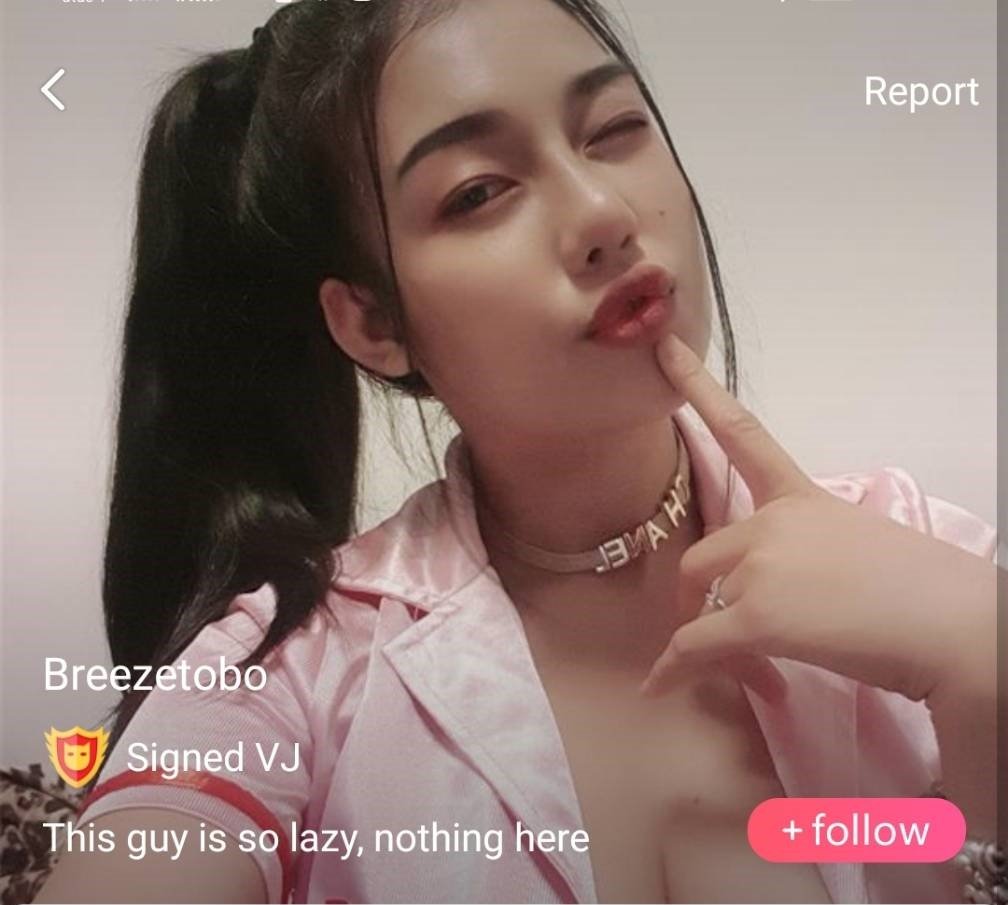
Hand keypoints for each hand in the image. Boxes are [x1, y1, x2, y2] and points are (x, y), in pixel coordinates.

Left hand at [640, 333, 994, 703]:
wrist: (957, 627)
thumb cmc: (927, 590)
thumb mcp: (860, 551)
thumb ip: (812, 558)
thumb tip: (800, 595)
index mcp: (802, 499)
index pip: (743, 433)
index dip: (698, 389)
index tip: (663, 350)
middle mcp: (773, 523)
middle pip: (704, 557)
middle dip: (701, 598)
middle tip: (719, 636)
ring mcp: (760, 565)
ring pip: (702, 605)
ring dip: (712, 642)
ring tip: (757, 675)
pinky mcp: (755, 615)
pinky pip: (693, 647)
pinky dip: (673, 671)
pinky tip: (658, 689)